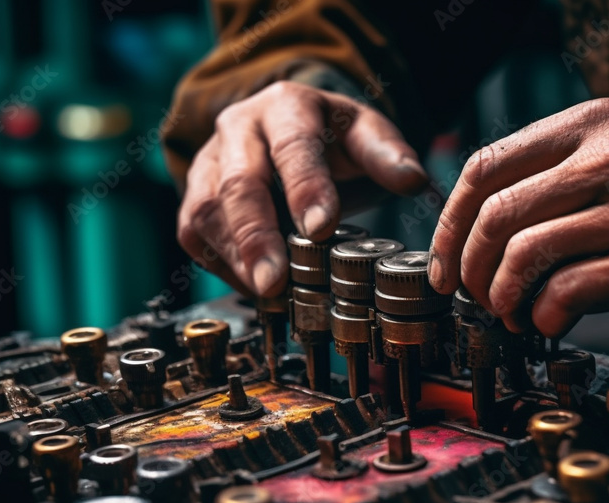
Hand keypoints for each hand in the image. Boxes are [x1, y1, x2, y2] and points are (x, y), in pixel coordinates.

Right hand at [178, 81, 426, 296]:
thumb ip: (388, 154)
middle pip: (239, 183)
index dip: (305, 188)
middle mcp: (238, 128)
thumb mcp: (365, 133)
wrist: (286, 126)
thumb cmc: (330, 136)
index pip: (293, 147)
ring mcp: (210, 161)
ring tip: (266, 291)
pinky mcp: (195, 194)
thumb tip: (413, 180)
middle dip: (257, 236)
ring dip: (236, 257)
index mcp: (286, 105)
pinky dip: (221, 263)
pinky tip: (250, 284)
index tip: (320, 228)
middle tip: (275, 280)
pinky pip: (194, 232)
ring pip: (208, 210)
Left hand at [428, 98, 608, 336]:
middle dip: (469, 269)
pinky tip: (549, 323)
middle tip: (473, 296)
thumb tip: (478, 228)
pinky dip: (544, 317)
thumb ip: (558, 173)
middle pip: (497, 216)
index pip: (485, 167)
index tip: (443, 262)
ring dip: (502, 298)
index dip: (448, 224)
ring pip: (525, 256)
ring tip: (511, 313)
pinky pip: (568, 292)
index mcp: (592, 125)